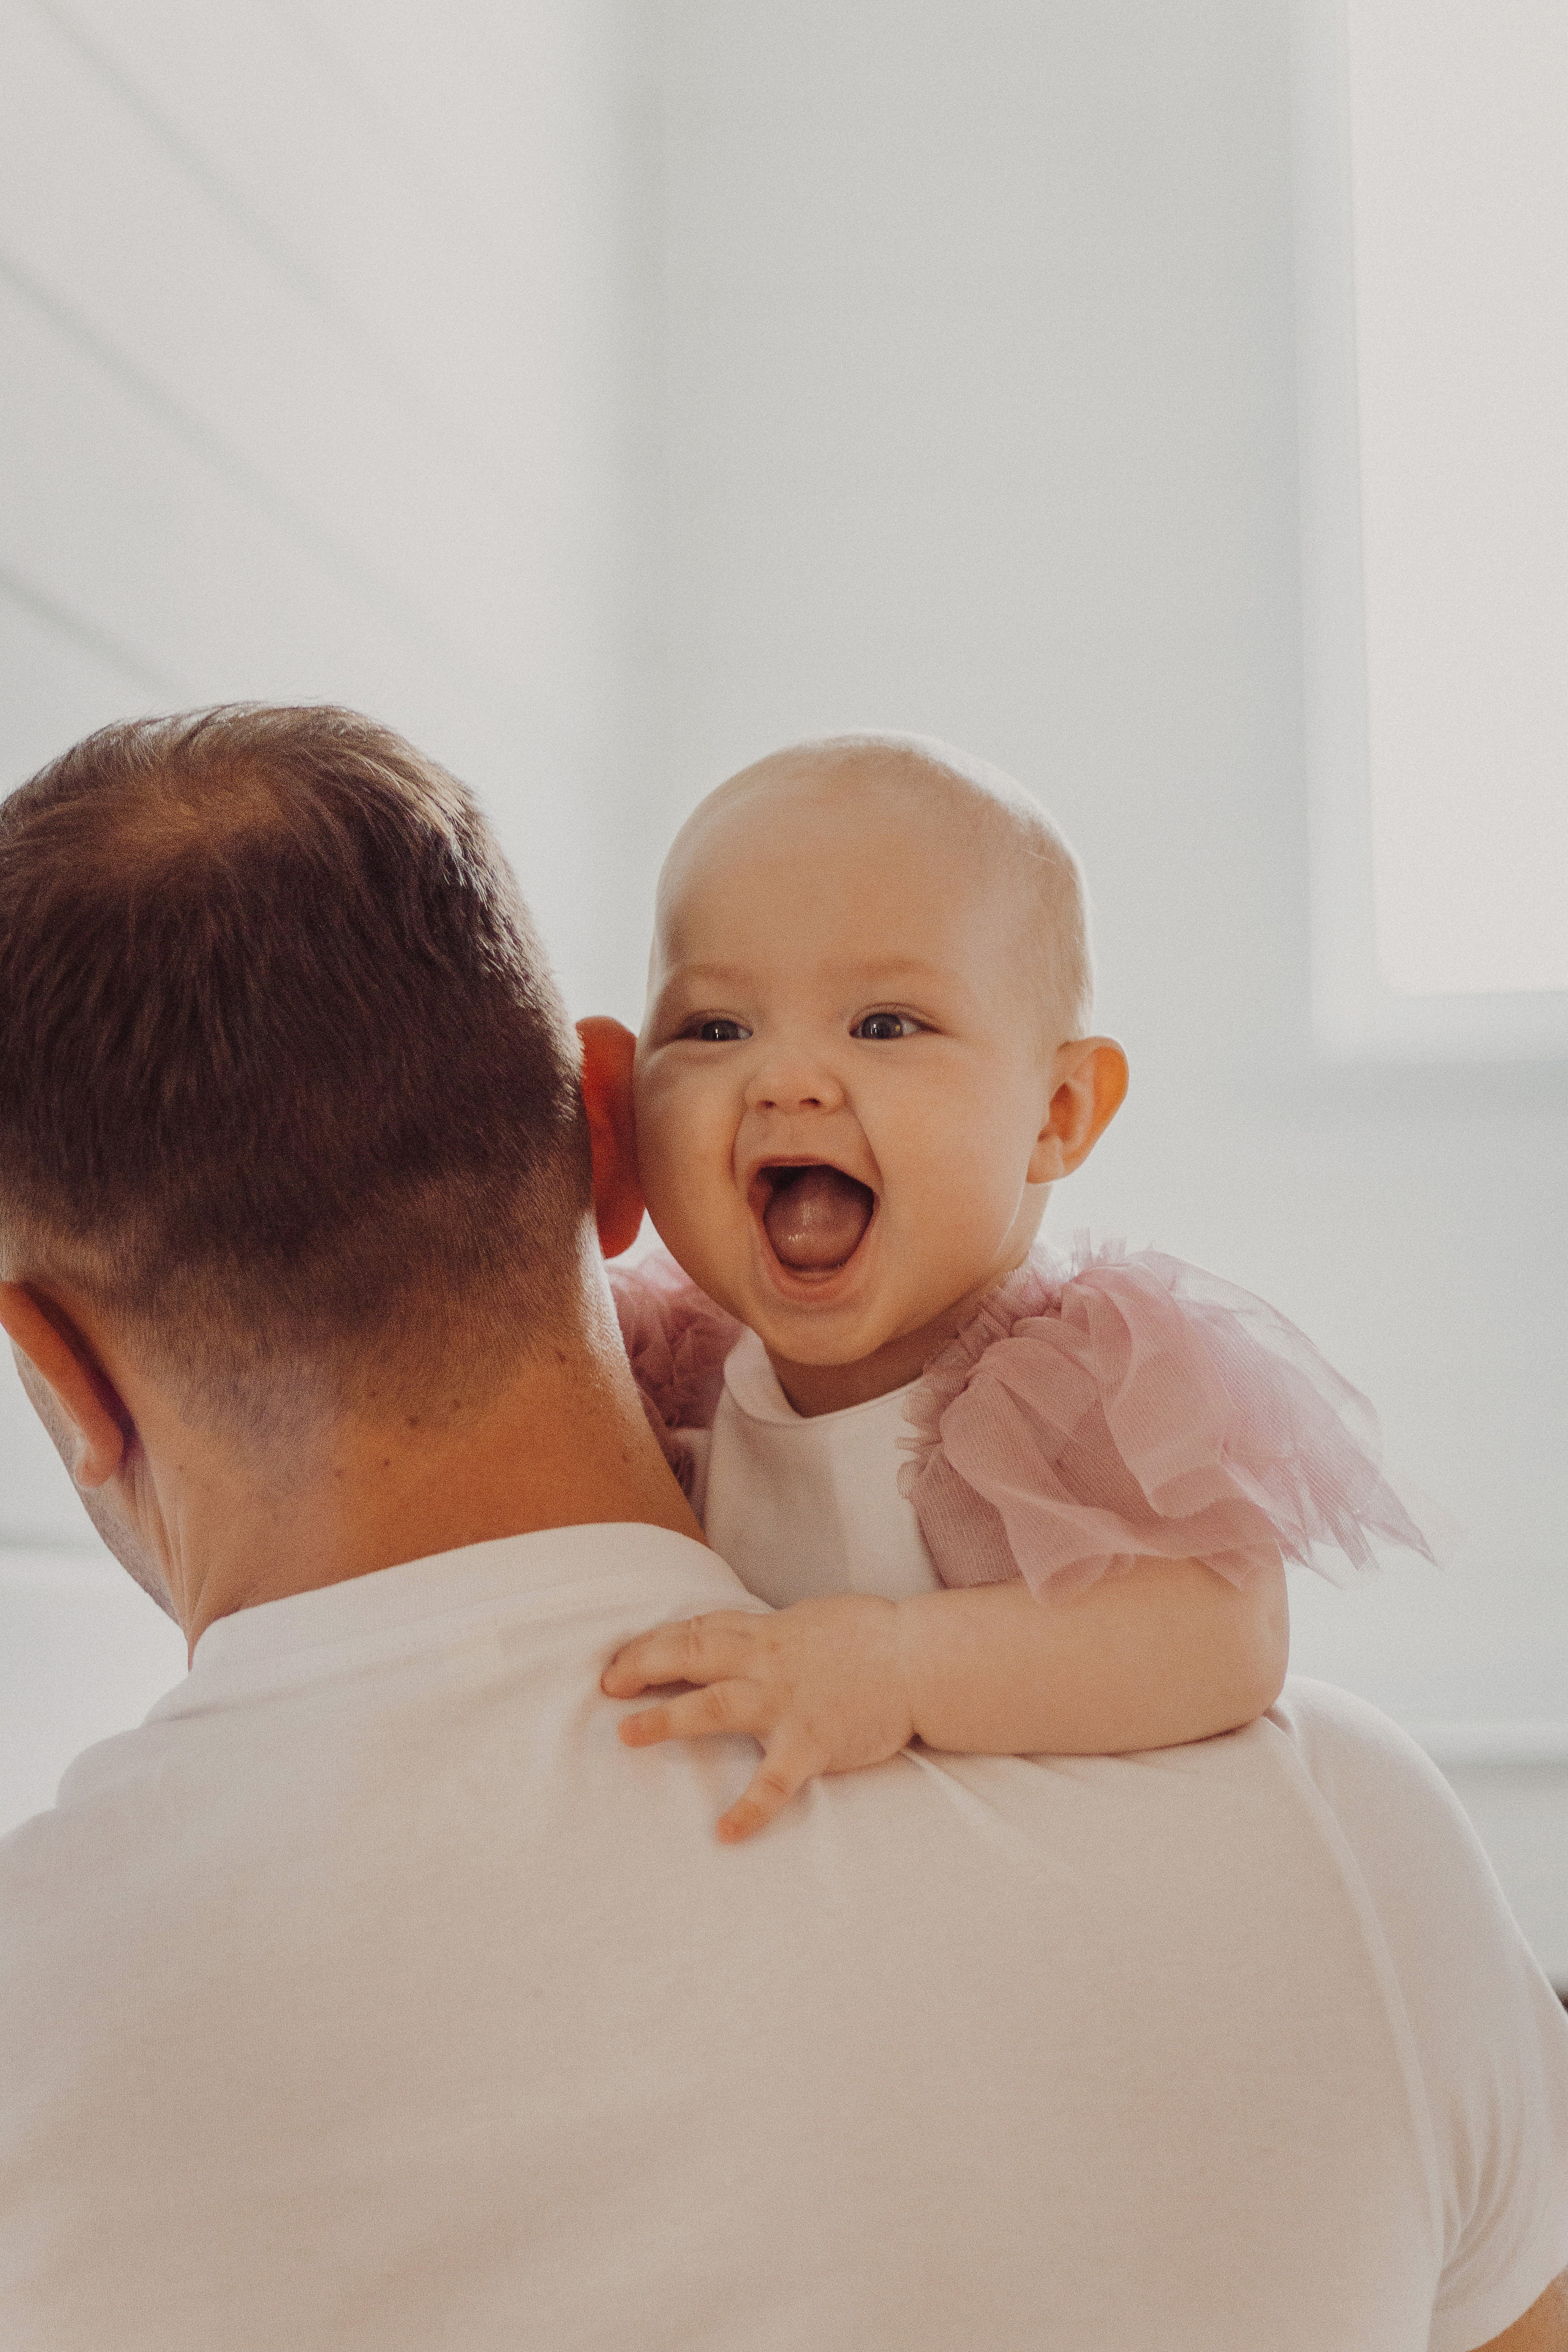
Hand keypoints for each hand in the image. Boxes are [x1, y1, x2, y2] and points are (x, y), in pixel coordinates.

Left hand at [600, 1596, 914, 1841]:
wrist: (919, 1661)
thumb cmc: (866, 1639)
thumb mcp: (805, 1622)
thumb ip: (764, 1635)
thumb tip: (728, 1641)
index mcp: (765, 1633)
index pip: (695, 1631)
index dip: (651, 1644)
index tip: (617, 1662)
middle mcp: (766, 1663)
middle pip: (690, 1656)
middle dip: (642, 1667)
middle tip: (606, 1687)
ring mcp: (786, 1703)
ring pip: (714, 1706)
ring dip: (668, 1720)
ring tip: (629, 1736)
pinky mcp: (810, 1743)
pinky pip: (773, 1781)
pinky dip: (748, 1808)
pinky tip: (724, 1833)